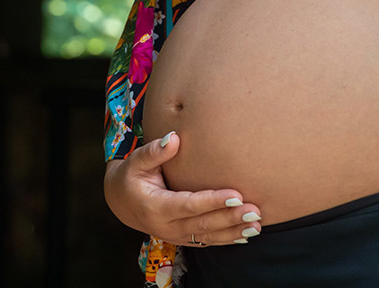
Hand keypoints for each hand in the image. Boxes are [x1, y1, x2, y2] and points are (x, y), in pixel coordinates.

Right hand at [103, 131, 263, 245]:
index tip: (236, 195)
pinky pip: (207, 241)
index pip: (189, 205)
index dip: (213, 201)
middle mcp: (167, 226)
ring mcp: (176, 235)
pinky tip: (246, 235)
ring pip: (208, 236)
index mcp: (156, 206)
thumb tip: (173, 138)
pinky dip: (227, 239)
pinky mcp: (184, 238)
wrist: (122, 202)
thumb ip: (153, 152)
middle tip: (254, 210)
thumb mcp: (136, 162)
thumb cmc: (131, 176)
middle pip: (203, 224)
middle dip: (230, 218)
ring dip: (234, 232)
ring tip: (257, 225)